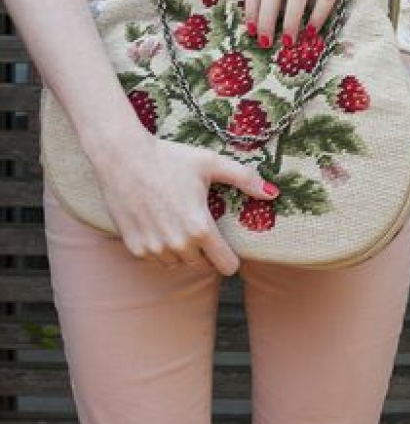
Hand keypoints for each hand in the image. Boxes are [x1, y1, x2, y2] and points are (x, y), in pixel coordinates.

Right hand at [93, 124, 278, 274]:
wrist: (123, 157)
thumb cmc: (169, 158)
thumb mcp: (210, 163)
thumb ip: (244, 179)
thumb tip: (273, 193)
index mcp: (200, 228)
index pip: (227, 266)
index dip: (230, 257)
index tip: (225, 244)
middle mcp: (178, 245)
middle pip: (203, 266)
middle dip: (205, 251)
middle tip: (198, 224)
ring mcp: (154, 249)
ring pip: (179, 264)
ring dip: (182, 251)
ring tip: (177, 222)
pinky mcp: (135, 249)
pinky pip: (157, 260)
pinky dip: (161, 249)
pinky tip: (159, 224)